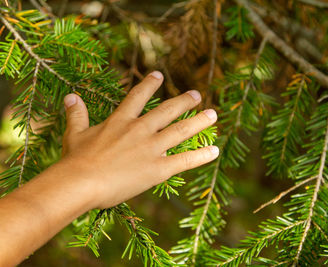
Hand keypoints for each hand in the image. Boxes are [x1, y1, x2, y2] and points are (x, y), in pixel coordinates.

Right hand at [61, 71, 218, 208]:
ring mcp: (151, 148)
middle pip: (167, 111)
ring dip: (199, 122)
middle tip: (197, 95)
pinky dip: (201, 156)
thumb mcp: (75, 133)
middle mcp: (140, 130)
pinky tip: (215, 151)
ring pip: (181, 131)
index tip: (158, 75)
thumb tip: (70, 96)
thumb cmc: (75, 160)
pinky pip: (185, 160)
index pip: (138, 96)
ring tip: (213, 115)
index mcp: (121, 121)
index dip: (149, 84)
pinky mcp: (158, 169)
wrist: (80, 183)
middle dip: (184, 102)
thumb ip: (77, 113)